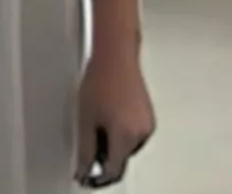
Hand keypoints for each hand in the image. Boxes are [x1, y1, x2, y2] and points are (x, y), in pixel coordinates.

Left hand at [75, 52, 154, 187]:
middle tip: (88, 141)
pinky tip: (108, 113)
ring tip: (96, 120)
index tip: (86, 176)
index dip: (98, 177)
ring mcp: (147, 123)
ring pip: (127, 146)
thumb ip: (85, 149)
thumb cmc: (101, 79)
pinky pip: (133, 132)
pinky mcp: (147, 113)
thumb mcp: (85, 119)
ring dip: (113, 142)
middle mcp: (142, 132)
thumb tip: (84, 168)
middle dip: (104, 156)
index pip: (114, 170)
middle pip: (121, 158)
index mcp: (127, 136)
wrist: (115, 55)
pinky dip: (120, 131)